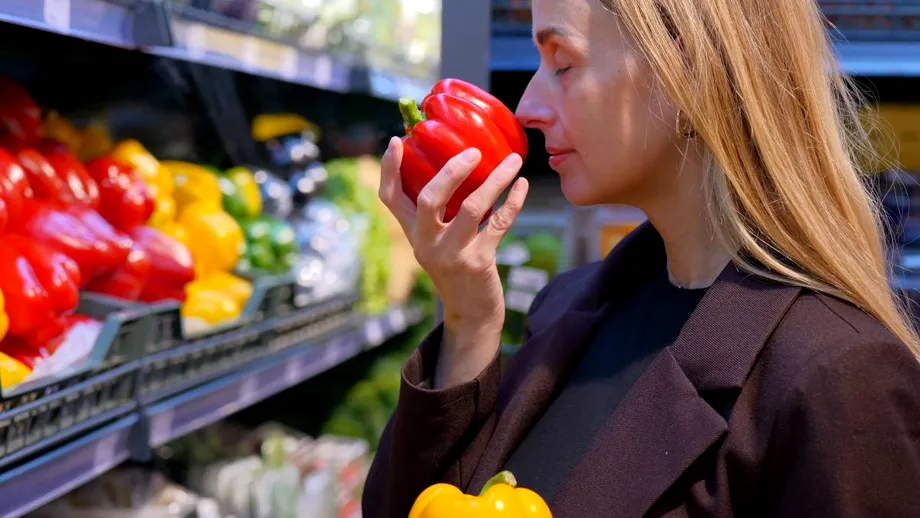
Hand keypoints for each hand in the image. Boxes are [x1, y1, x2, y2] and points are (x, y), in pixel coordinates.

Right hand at [378, 136, 528, 337]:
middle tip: (474, 151)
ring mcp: (452, 254)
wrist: (471, 315)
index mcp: (413, 234)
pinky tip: (521, 185)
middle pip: (428, 198)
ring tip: (513, 160)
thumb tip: (457, 166)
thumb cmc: (457, 269)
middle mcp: (427, 243)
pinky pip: (499, 224)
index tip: (396, 140)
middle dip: (451, 170)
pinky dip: (513, 201)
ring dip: (496, 180)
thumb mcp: (438, 243)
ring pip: (471, 208)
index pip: (389, 198)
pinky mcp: (479, 262)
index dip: (389, 168)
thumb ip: (439, 214)